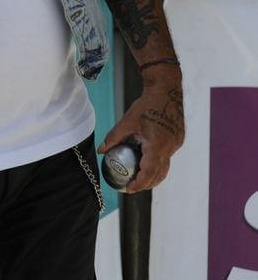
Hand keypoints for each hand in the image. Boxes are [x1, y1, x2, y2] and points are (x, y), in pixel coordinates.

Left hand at [98, 63, 184, 192]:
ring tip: (140, 179)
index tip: (129, 189)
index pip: (149, 172)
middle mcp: (169, 147)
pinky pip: (168, 156)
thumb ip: (114, 137)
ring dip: (154, 175)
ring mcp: (176, 144)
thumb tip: (102, 151)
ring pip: (165, 166)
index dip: (139, 184)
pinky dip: (159, 162)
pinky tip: (149, 161)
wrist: (167, 89)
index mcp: (156, 145)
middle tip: (133, 186)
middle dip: (146, 183)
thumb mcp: (127, 121)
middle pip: (159, 174)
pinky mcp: (178, 139)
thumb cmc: (146, 104)